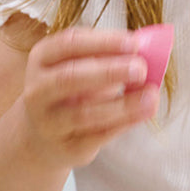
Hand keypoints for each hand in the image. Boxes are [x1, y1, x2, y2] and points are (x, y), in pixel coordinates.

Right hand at [19, 26, 159, 168]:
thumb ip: (108, 56)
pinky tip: (145, 112)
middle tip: (141, 69)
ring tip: (151, 95)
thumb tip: (147, 49)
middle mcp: (38, 90)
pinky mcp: (67, 147)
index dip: (102, 42)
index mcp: (42, 59)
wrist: (44, 137)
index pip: (69, 44)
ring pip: (84, 113)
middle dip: (109, 72)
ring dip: (123, 104)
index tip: (134, 43)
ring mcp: (49, 122)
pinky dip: (125, 122)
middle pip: (69, 78)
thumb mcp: (80, 66)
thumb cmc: (72, 91)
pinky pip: (98, 135)